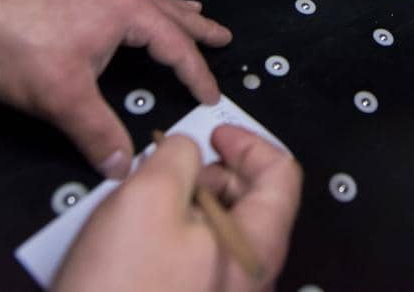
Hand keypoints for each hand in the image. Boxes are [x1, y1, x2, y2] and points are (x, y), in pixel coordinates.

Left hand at [0, 0, 231, 174]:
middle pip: (167, 13)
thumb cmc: (22, 49)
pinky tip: (125, 2)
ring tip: (191, 13)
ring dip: (169, 13)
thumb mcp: (64, 97)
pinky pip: (118, 1)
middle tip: (224, 35)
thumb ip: (97, 132)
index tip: (213, 98)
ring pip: (143, 3)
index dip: (196, 74)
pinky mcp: (69, 1)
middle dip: (196, 28)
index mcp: (126, 12)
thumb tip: (123, 167)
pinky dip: (135, 6)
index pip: (174, 47)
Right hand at [53, 125, 301, 291]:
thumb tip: (184, 148)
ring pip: (215, 231)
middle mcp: (248, 277)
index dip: (248, 144)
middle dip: (210, 174)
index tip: (217, 135)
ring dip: (184, 205)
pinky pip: (193, 260)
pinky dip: (169, 237)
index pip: (281, 174)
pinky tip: (132, 241)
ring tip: (142, 206)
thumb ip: (178, 157)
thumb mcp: (148, 199)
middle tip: (170, 169)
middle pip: (249, 202)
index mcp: (256, 246)